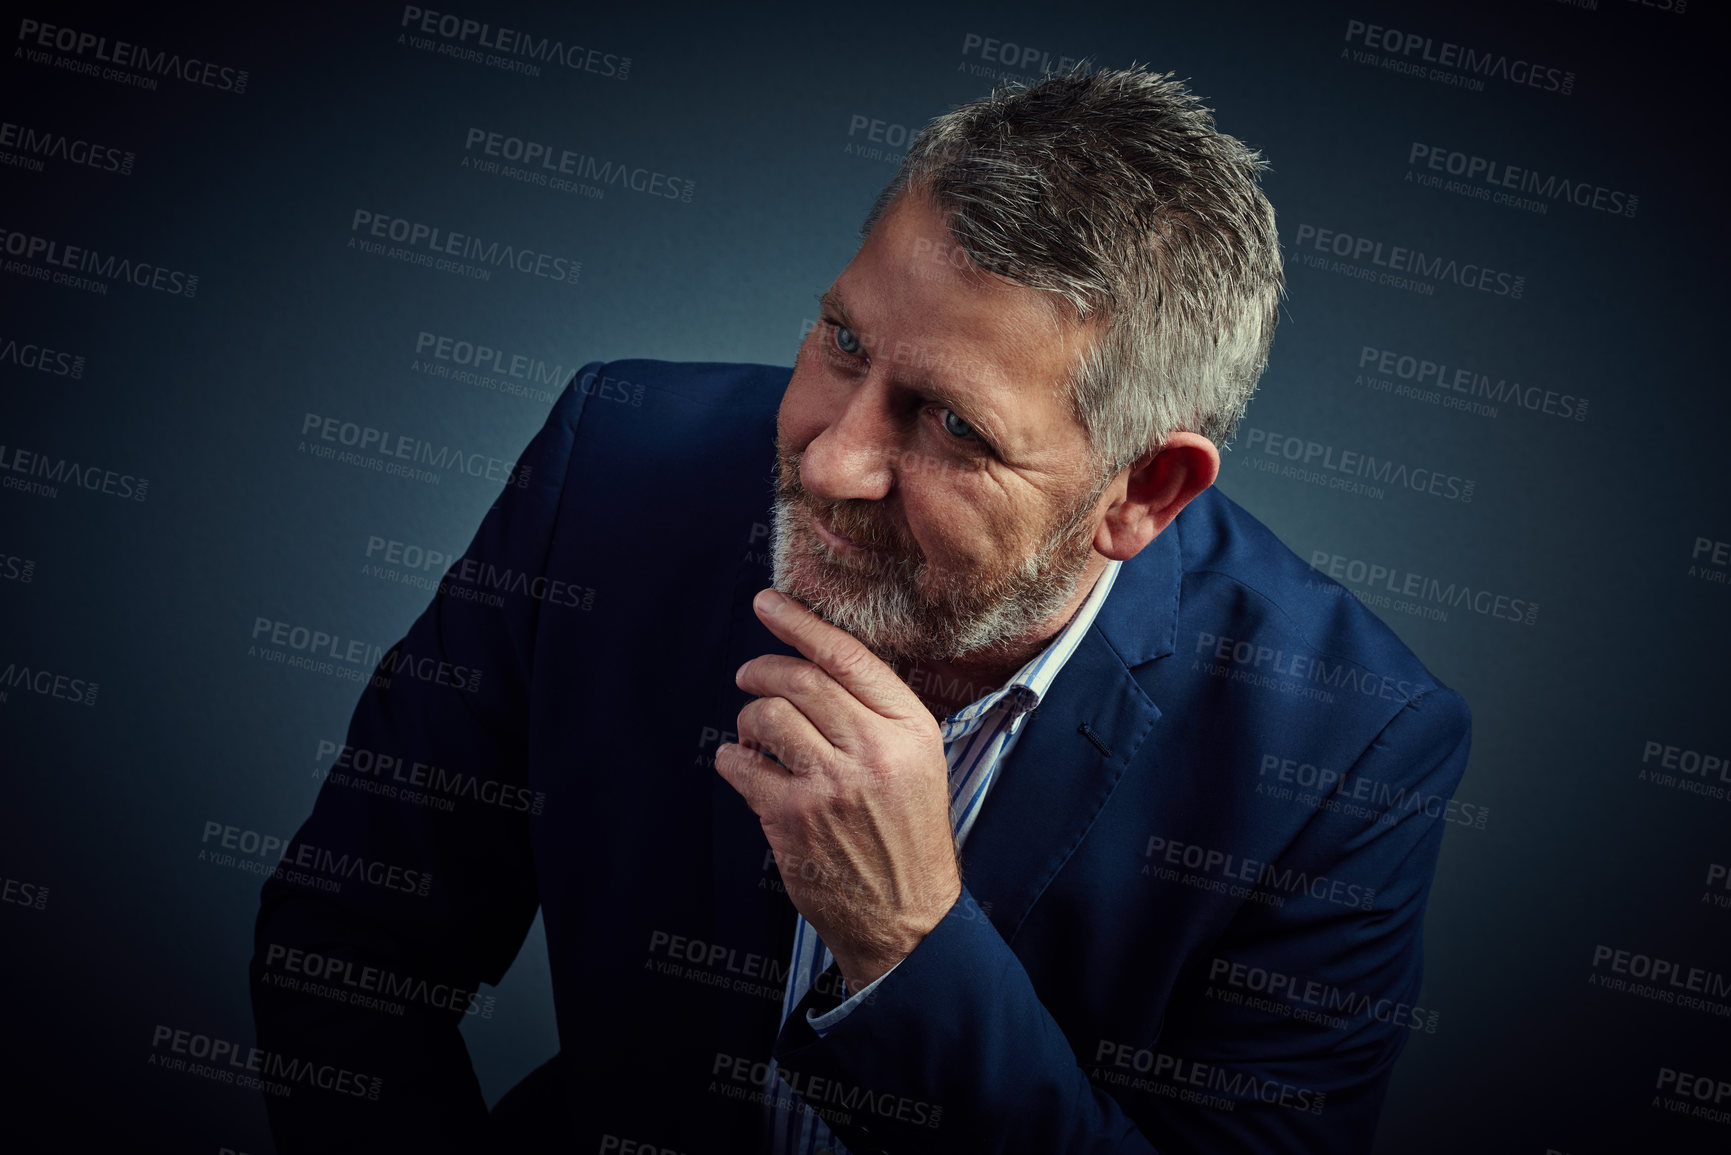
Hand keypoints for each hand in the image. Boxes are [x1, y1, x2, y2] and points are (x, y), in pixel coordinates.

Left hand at [715, 588, 961, 992]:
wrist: (909, 916)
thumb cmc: (908, 833)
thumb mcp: (920, 760)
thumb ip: (878, 711)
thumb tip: (817, 660)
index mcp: (910, 727)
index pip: (847, 656)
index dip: (799, 623)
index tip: (768, 603)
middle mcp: (874, 749)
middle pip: (799, 679)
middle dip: (762, 669)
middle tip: (748, 675)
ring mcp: (832, 785)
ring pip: (766, 717)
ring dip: (748, 719)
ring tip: (755, 737)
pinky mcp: (794, 818)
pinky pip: (743, 767)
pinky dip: (733, 760)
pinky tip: (742, 766)